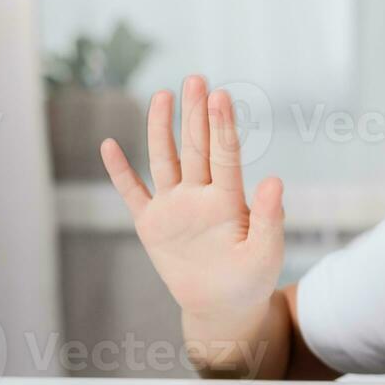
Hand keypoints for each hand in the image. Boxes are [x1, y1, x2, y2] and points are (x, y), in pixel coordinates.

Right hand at [99, 76, 284, 329]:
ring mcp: (174, 207)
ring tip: (164, 95)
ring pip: (164, 160)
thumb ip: (269, 218)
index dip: (221, 127)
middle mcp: (199, 195)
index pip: (224, 156)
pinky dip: (119, 172)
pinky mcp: (151, 224)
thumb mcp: (265, 252)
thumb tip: (275, 180)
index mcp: (228, 200)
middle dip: (195, 115)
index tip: (220, 96)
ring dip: (162, 130)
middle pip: (196, 148)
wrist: (223, 306)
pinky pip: (132, 193)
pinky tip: (109, 145)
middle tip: (196, 79)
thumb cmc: (251, 279)